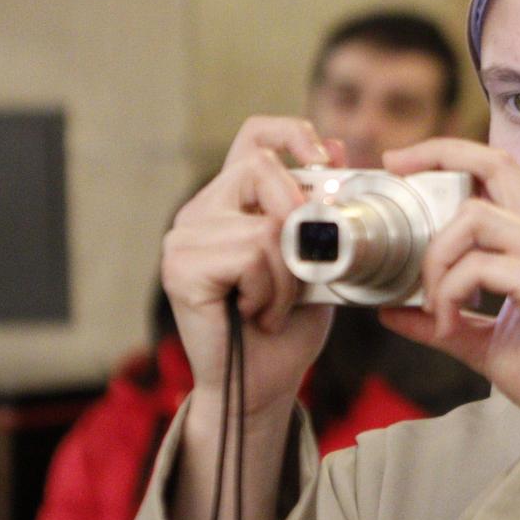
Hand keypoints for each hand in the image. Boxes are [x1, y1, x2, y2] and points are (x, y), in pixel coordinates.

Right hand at [161, 116, 336, 424]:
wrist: (264, 386)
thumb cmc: (289, 325)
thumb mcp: (320, 256)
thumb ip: (322, 206)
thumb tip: (339, 145)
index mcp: (232, 201)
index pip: (254, 136)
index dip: (291, 133)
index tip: (324, 159)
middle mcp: (201, 212)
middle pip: (262, 169)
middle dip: (300, 218)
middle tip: (301, 270)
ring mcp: (184, 238)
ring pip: (265, 225)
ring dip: (289, 274)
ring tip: (274, 305)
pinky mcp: (180, 268)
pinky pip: (250, 255)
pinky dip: (271, 291)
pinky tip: (257, 315)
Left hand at [381, 137, 519, 422]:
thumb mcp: (484, 343)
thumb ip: (442, 321)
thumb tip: (392, 311)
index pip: (499, 170)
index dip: (451, 154)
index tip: (404, 163)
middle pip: (495, 163)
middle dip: (438, 156)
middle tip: (396, 170)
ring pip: (474, 217)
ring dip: (435, 257)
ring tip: (431, 302)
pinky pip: (480, 267)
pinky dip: (448, 293)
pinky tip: (448, 325)